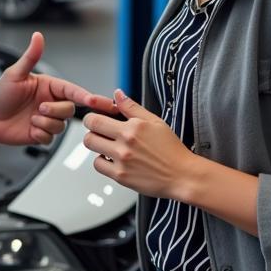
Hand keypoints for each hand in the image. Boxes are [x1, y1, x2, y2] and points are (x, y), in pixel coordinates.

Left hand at [0, 31, 107, 145]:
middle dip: (56, 111)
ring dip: (46, 123)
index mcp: (48, 87)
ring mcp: (46, 119)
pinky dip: (40, 134)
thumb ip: (30, 57)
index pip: (71, 90)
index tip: (91, 100)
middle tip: (40, 109)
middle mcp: (50, 103)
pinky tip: (29, 128)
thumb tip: (38, 36)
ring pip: (61, 126)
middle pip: (69, 110)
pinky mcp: (40, 134)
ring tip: (30, 118)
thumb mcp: (15, 74)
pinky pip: (50, 138)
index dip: (83, 95)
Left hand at [82, 89, 196, 199]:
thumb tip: (117, 94)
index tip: (96, 120)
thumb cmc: (171, 149)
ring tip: (108, 145)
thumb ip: (132, 107)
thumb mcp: (155, 121)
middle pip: (89, 135)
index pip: (95, 120)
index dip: (92, 118)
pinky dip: (102, 162)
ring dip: (97, 146)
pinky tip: (112, 159)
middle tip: (100, 133)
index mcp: (132, 127)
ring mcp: (122, 161)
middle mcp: (125, 144)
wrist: (181, 175)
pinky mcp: (121, 176)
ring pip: (92, 150)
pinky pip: (98, 166)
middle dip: (92, 131)